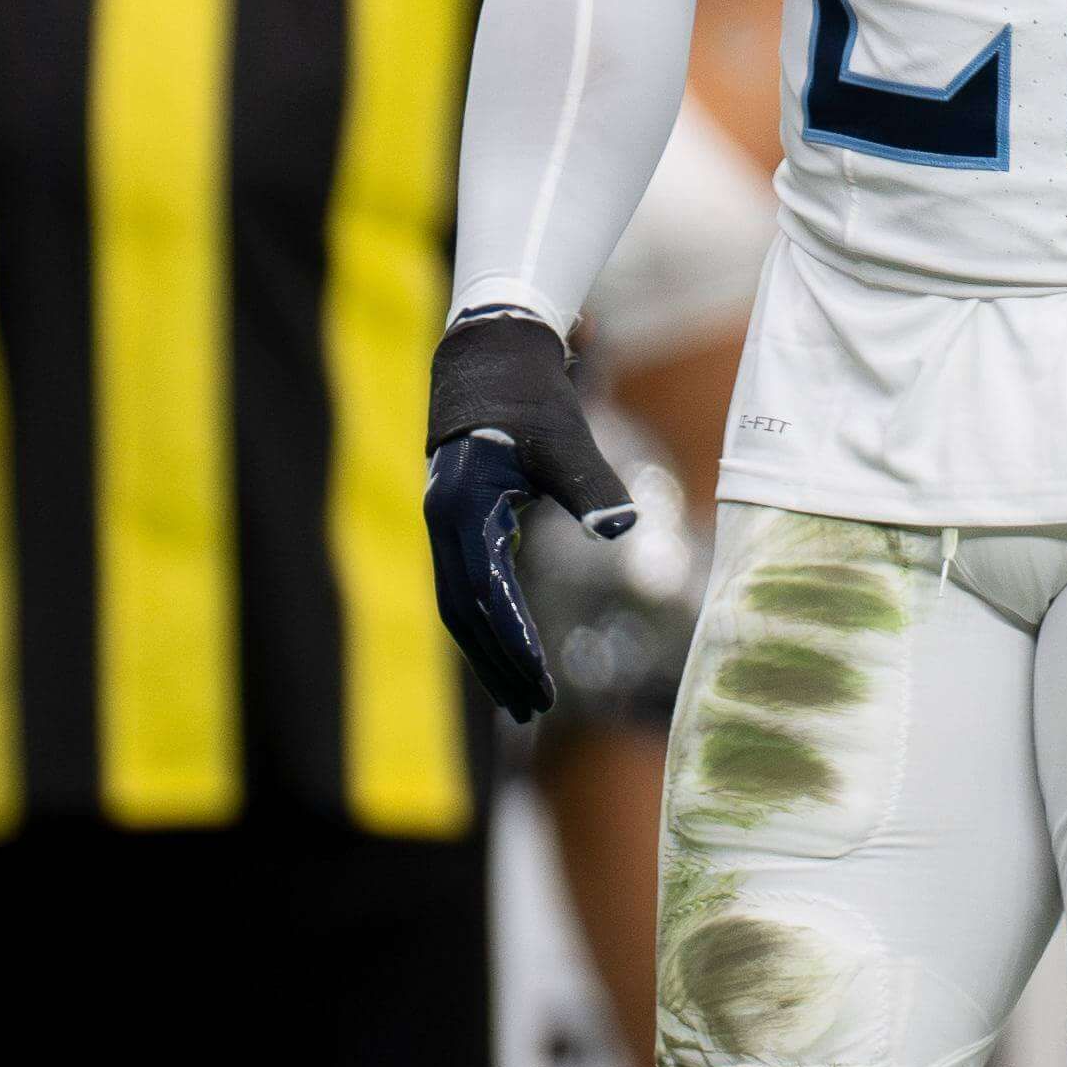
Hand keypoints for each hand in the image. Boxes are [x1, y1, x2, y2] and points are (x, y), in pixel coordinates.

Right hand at [422, 307, 625, 729]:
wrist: (490, 354)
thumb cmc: (531, 396)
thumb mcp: (563, 439)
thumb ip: (590, 484)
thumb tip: (622, 526)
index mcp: (462, 512)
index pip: (487, 597)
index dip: (513, 646)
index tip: (540, 689)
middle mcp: (444, 527)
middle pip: (464, 616)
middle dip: (499, 665)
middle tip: (534, 712)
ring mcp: (446, 527)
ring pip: (462, 607)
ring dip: (490, 653)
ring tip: (525, 699)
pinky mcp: (458, 524)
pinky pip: (469, 587)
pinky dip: (490, 623)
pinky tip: (514, 649)